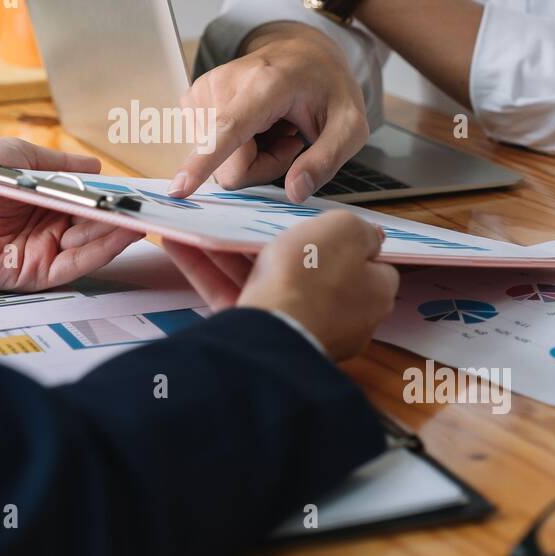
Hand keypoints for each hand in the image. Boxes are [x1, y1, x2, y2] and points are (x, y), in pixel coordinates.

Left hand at [0, 138, 143, 289]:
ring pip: (89, 246)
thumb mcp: (11, 157)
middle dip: (119, 217)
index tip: (137, 191)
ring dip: (115, 234)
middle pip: (92, 225)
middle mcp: (44, 227)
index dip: (110, 197)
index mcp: (39, 199)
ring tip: (139, 219)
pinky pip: (74, 266)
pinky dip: (99, 252)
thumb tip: (95, 167)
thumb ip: (55, 163)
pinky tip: (118, 236)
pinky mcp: (32, 274)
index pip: (85, 200)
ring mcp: (40, 252)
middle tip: (147, 208)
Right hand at [162, 210, 398, 361]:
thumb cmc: (312, 278)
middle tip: (259, 219)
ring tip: (211, 222)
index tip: (321, 224)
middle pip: (309, 271)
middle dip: (280, 244)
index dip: (345, 241)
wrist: (269, 331)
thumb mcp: (346, 231)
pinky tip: (182, 243)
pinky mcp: (257, 336)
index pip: (368, 264)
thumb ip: (359, 229)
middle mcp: (339, 317)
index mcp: (371, 293)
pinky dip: (208, 269)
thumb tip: (371, 236)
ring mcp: (295, 327)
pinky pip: (232, 295)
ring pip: (262, 280)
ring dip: (232, 251)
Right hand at [169, 21, 368, 202]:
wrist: (302, 51)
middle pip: (229, 165)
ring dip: (251, 157)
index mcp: (264, 85)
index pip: (228, 131)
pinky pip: (210, 151)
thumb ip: (327, 159)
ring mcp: (202, 91)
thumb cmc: (326, 87)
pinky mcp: (192, 101)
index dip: (203, 162)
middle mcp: (223, 84)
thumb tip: (294, 192)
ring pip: (219, 163)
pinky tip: (257, 125)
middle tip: (290, 137)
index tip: (179, 188)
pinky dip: (236, 148)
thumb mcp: (351, 124)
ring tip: (275, 127)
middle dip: (262, 166)